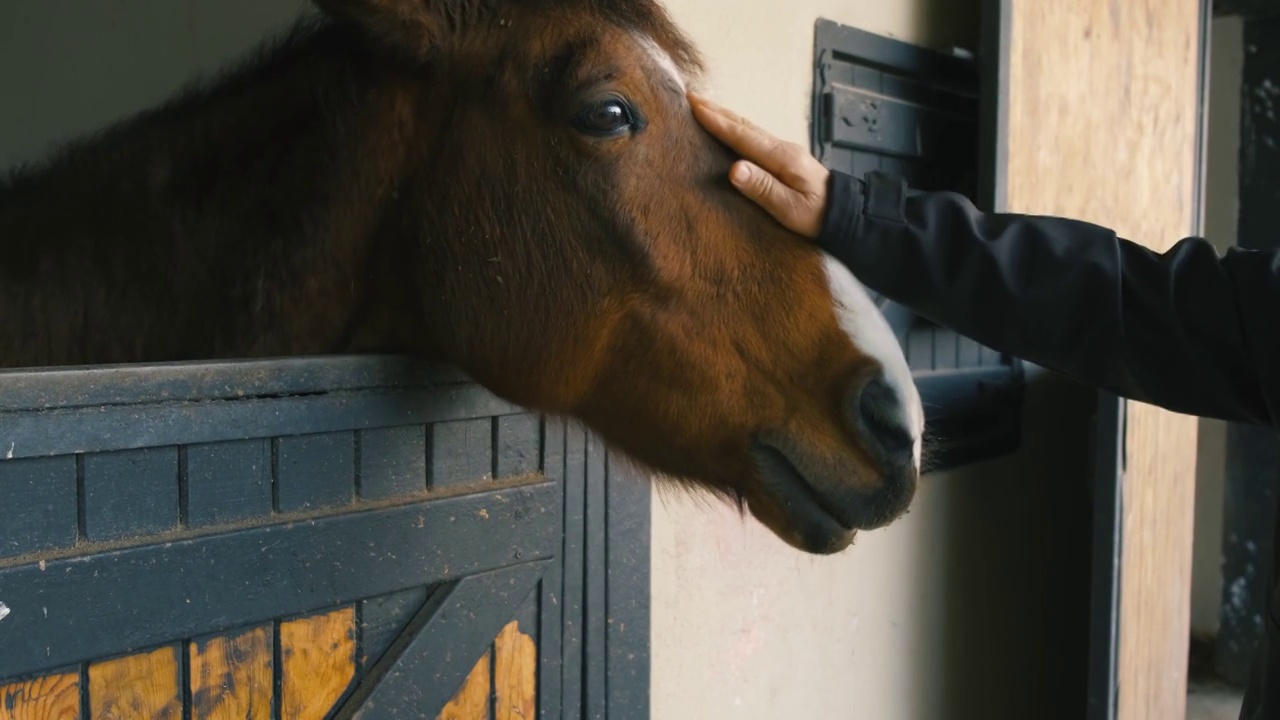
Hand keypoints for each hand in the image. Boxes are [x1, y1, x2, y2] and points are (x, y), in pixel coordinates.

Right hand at [688, 92, 830, 237]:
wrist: (847, 214)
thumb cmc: (817, 216)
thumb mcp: (789, 209)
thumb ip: (762, 188)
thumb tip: (734, 169)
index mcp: (782, 158)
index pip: (743, 136)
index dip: (717, 122)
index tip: (694, 106)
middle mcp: (782, 148)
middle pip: (744, 125)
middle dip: (716, 111)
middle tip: (690, 97)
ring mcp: (784, 151)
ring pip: (749, 128)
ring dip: (725, 116)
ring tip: (703, 107)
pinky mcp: (785, 158)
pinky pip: (754, 137)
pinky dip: (736, 128)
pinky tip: (728, 128)